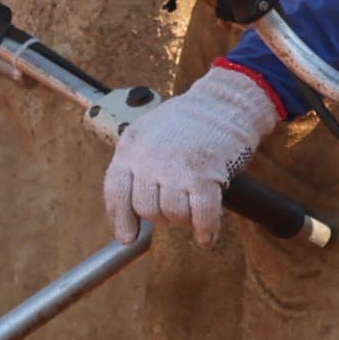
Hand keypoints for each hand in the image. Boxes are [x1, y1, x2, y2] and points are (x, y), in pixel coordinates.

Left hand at [103, 63, 285, 242]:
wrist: (223, 102)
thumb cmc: (187, 121)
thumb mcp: (147, 133)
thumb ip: (135, 165)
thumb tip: (127, 212)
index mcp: (131, 147)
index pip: (116, 192)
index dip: (121, 218)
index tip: (127, 237)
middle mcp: (149, 159)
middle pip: (146, 209)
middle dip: (161, 214)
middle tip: (175, 205)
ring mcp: (176, 169)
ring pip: (173, 215)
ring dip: (185, 218)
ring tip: (193, 206)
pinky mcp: (205, 176)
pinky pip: (201, 216)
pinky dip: (205, 230)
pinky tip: (207, 236)